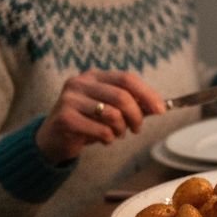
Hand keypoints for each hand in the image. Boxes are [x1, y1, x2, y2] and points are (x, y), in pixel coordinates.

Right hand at [36, 70, 164, 162]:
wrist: (54, 138)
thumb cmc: (88, 122)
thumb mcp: (110, 109)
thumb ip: (133, 105)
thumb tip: (160, 107)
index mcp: (94, 76)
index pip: (127, 78)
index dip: (147, 94)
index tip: (161, 110)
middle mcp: (80, 83)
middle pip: (122, 96)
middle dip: (136, 116)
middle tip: (136, 129)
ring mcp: (70, 99)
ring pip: (113, 114)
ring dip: (122, 129)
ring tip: (116, 134)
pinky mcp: (65, 118)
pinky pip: (102, 130)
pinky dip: (109, 138)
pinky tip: (103, 139)